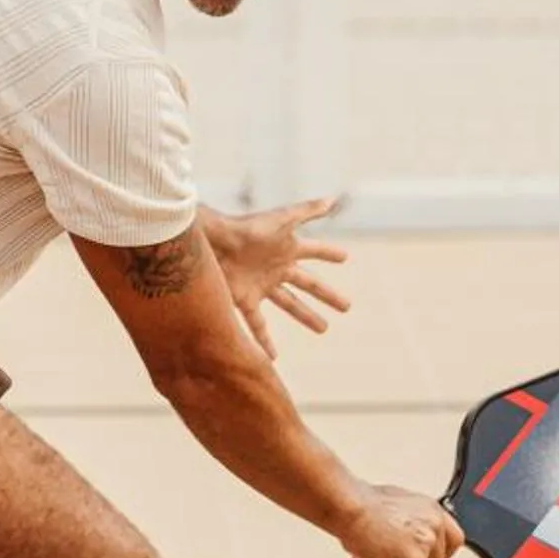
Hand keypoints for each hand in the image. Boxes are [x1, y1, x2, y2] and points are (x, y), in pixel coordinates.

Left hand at [205, 197, 351, 359]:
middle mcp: (275, 268)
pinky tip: (272, 358)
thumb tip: (334, 199)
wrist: (211, 242)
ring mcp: (261, 285)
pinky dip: (264, 341)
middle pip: (308, 284)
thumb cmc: (245, 229)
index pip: (315, 251)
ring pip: (289, 304)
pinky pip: (257, 325)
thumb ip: (307, 211)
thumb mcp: (282, 220)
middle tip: (347, 306)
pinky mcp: (244, 300)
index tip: (345, 258)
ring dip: (306, 316)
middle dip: (326, 294)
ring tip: (323, 328)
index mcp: (286, 248)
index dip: (329, 253)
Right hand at [341, 485, 463, 557]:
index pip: (454, 539)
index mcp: (432, 510)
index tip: (424, 557)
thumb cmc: (361, 503)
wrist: (350, 506)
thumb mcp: (394, 507)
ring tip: (368, 553)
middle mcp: (435, 525)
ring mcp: (427, 544)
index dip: (439, 551)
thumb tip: (401, 536)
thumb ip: (409, 523)